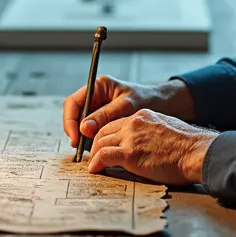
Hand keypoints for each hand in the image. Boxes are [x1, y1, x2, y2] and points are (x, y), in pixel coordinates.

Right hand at [63, 75, 194, 147]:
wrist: (165, 105)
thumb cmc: (149, 100)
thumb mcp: (127, 107)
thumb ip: (105, 116)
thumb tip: (84, 128)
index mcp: (99, 86)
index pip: (73, 103)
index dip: (70, 120)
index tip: (75, 137)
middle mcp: (96, 96)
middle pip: (75, 114)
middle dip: (75, 131)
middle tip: (79, 148)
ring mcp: (99, 108)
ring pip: (82, 124)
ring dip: (83, 137)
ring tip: (89, 150)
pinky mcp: (105, 119)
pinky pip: (92, 130)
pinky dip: (92, 139)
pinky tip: (97, 149)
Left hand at [86, 109, 217, 184]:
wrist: (197, 152)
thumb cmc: (189, 147)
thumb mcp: (168, 129)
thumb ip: (152, 132)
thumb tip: (148, 144)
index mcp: (143, 116)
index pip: (116, 123)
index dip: (106, 135)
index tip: (103, 145)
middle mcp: (134, 123)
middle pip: (104, 131)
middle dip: (96, 144)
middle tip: (94, 156)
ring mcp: (131, 137)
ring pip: (101, 143)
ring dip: (94, 155)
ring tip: (93, 165)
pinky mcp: (130, 154)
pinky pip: (104, 156)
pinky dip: (96, 164)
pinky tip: (95, 170)